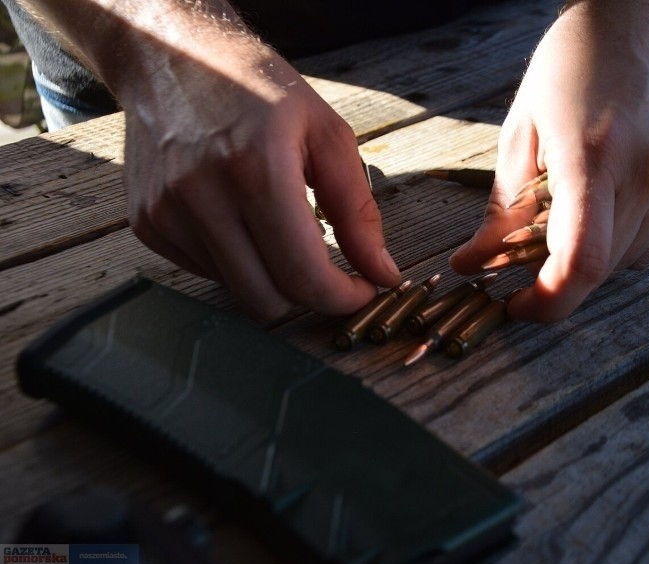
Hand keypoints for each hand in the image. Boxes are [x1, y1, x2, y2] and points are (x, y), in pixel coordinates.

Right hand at [111, 15, 400, 320]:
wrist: (171, 56)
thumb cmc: (255, 88)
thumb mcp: (326, 135)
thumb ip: (358, 211)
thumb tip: (381, 273)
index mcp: (255, 169)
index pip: (303, 276)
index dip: (341, 298)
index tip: (361, 290)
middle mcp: (202, 196)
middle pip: (267, 300)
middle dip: (307, 294)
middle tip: (327, 267)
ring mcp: (166, 213)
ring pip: (236, 291)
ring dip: (270, 276)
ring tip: (278, 226)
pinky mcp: (147, 222)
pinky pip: (205, 272)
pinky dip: (235, 261)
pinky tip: (240, 218)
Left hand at [450, 1, 648, 322]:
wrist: (646, 19)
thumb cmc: (576, 62)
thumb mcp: (522, 128)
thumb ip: (501, 206)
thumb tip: (474, 263)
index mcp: (594, 156)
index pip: (580, 262)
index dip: (547, 303)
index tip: (518, 308)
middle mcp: (648, 174)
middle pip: (599, 270)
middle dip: (554, 278)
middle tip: (524, 255)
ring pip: (625, 264)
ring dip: (586, 261)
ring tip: (565, 218)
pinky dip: (618, 247)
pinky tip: (602, 211)